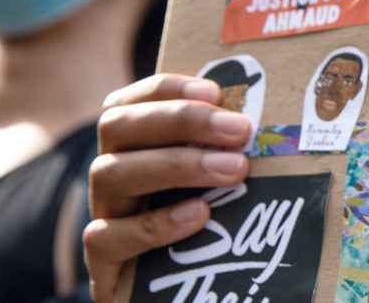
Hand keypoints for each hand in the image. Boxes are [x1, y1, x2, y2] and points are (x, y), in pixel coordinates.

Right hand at [83, 74, 252, 302]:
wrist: (196, 299)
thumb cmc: (216, 234)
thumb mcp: (223, 188)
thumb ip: (227, 153)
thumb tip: (265, 121)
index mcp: (134, 149)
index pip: (129, 101)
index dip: (166, 88)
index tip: (215, 90)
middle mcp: (112, 177)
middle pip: (116, 126)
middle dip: (180, 119)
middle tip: (240, 130)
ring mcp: (103, 218)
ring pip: (110, 173)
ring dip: (176, 164)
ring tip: (235, 170)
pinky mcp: (103, 267)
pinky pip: (107, 236)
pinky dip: (155, 223)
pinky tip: (200, 216)